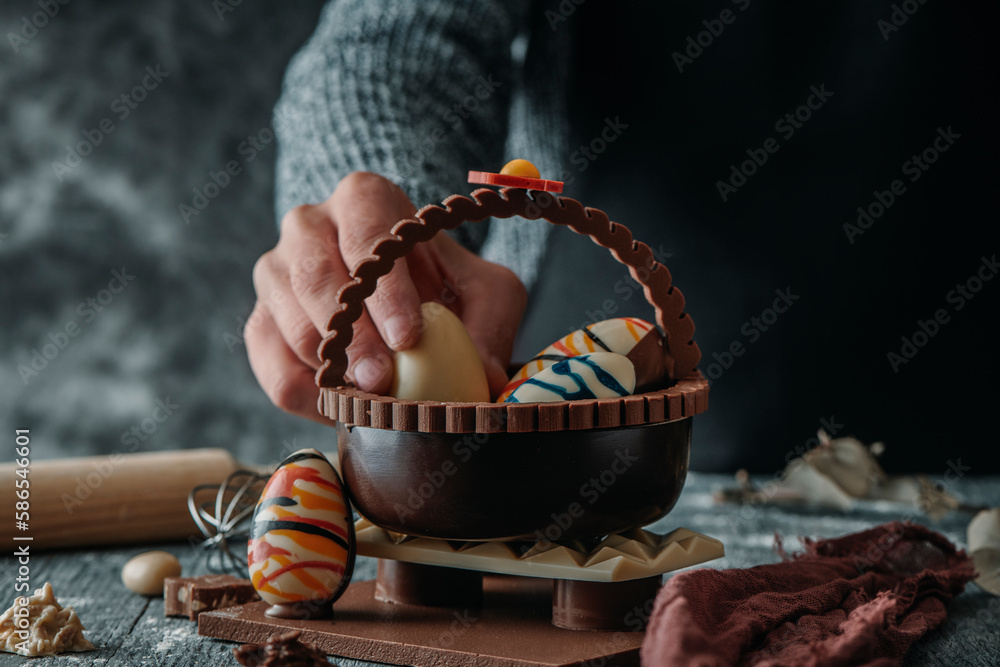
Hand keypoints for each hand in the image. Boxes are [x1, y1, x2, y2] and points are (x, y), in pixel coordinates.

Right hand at [247, 172, 526, 422]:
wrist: (403, 305)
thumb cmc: (445, 288)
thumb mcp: (485, 293)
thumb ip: (490, 324)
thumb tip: (488, 376)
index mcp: (364, 199)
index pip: (366, 235)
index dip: (385, 291)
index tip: (408, 338)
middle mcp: (309, 226)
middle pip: (316, 280)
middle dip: (353, 338)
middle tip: (382, 380)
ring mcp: (276, 274)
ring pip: (290, 328)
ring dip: (332, 372)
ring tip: (372, 399)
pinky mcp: (261, 326)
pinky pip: (275, 371)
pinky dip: (312, 398)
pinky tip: (348, 408)